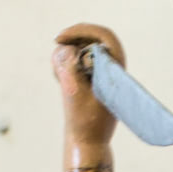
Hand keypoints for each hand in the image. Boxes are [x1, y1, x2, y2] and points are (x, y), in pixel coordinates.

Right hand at [53, 23, 125, 159]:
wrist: (88, 141)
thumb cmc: (85, 120)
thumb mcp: (73, 92)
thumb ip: (68, 66)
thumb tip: (65, 49)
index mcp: (115, 69)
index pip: (104, 35)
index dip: (82, 30)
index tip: (61, 38)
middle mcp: (110, 67)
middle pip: (91, 38)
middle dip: (72, 40)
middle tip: (57, 46)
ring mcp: (100, 72)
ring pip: (80, 48)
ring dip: (66, 56)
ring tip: (63, 78)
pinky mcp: (90, 78)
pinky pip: (75, 61)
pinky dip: (65, 65)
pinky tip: (64, 82)